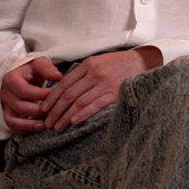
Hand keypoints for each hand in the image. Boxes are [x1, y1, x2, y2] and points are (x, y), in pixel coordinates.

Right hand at [0, 56, 63, 134]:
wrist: (20, 73)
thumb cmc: (30, 68)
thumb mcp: (39, 63)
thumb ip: (47, 69)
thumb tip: (58, 77)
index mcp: (10, 79)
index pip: (25, 91)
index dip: (41, 96)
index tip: (56, 96)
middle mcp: (4, 93)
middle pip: (20, 107)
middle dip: (39, 111)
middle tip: (54, 111)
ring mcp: (4, 105)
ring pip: (12, 120)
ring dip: (30, 125)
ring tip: (46, 125)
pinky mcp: (7, 113)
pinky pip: (11, 126)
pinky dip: (24, 130)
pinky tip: (38, 128)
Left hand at [41, 47, 160, 131]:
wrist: (145, 61)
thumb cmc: (120, 63)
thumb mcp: (99, 61)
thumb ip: (83, 73)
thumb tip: (64, 90)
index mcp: (88, 65)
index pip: (64, 84)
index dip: (51, 98)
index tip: (43, 109)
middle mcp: (95, 73)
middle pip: (69, 95)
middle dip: (55, 111)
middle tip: (47, 123)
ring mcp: (105, 84)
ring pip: (79, 102)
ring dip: (66, 116)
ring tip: (57, 127)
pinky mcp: (115, 93)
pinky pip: (95, 105)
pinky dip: (83, 114)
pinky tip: (74, 121)